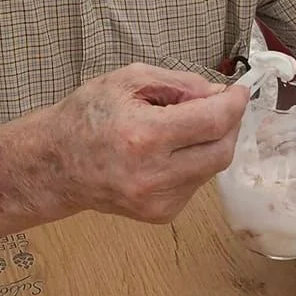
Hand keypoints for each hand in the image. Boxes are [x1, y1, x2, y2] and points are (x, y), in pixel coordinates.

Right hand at [27, 64, 248, 226]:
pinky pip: (195, 184)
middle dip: (229, 124)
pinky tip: (168, 152)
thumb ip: (179, 84)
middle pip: (221, 150)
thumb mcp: (128, 80)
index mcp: (143, 136)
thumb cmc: (87, 116)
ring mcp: (157, 201)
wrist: (55, 165)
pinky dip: (194, 162)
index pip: (212, 122)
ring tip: (182, 127)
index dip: (234, 104)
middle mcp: (153, 175)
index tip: (239, 92)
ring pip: (211, 169)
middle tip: (221, 106)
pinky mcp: (160, 215)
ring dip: (210, 143)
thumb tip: (219, 95)